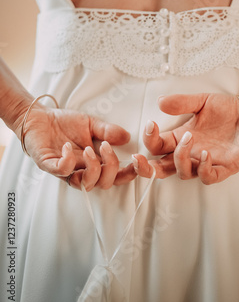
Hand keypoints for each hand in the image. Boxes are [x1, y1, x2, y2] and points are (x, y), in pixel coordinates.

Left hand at [21, 105, 135, 190]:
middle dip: (111, 169)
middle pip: (103, 184)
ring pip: (84, 184)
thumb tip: (128, 137)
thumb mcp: (91, 124)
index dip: (128, 174)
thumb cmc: (64, 123)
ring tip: (89, 148)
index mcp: (93, 162)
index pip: (114, 176)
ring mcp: (64, 170)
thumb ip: (108, 131)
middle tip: (107, 147)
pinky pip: (61, 171)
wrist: (39, 117)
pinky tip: (68, 147)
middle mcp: (81, 170)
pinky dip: (68, 161)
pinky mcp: (47, 164)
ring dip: (92, 168)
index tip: (137, 160)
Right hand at [132, 93, 238, 184]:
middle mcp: (189, 153)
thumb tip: (159, 102)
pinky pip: (207, 177)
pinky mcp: (222, 168)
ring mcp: (204, 162)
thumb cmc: (227, 110)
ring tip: (189, 138)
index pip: (156, 146)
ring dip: (180, 158)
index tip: (150, 123)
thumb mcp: (202, 101)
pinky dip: (202, 168)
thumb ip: (181, 102)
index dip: (149, 138)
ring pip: (182, 173)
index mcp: (179, 138)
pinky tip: (205, 153)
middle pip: (161, 169)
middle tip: (138, 158)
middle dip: (146, 168)